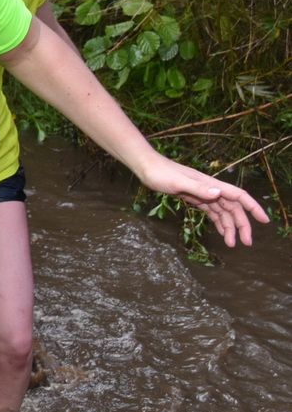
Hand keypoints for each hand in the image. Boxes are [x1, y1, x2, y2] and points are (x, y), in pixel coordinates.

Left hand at [136, 156, 268, 246]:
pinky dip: (218, 222)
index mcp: (212, 184)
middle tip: (245, 243)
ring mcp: (203, 193)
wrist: (147, 168)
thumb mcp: (178, 182)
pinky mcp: (194, 197)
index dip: (253, 207)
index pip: (239, 196)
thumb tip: (219, 194)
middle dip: (242, 225)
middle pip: (233, 208)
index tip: (264, 221)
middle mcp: (211, 189)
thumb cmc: (161, 173)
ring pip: (223, 212)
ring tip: (232, 244)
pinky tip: (222, 232)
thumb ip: (198, 189)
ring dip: (229, 227)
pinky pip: (211, 211)